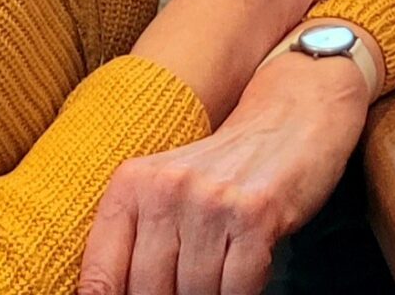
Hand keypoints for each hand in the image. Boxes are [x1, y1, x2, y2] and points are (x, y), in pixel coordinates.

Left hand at [77, 44, 367, 294]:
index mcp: (132, 185)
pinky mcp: (257, 213)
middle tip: (189, 287)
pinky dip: (244, 294)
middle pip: (149, 293)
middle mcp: (167, 188)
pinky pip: (238, 288)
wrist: (294, 116)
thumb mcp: (167, 192)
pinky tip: (248, 277)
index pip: (100, 281)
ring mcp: (212, 200)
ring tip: (222, 277)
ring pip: (195, 294)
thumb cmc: (225, 169)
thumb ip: (136, 243)